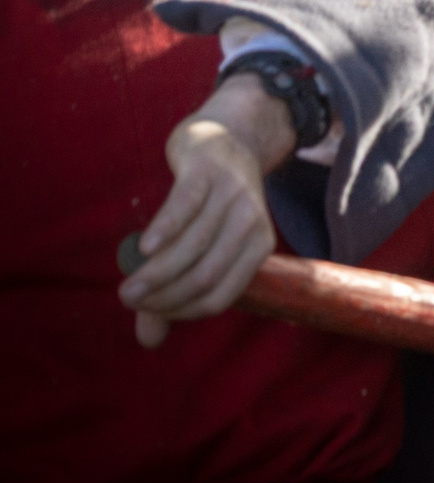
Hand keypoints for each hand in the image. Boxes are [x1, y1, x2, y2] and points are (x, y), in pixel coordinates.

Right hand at [120, 76, 290, 347]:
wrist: (226, 139)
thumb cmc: (209, 203)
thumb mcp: (201, 245)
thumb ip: (175, 292)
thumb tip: (149, 343)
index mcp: (259, 246)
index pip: (220, 295)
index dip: (182, 310)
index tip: (148, 311)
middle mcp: (251, 222)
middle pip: (206, 274)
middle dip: (164, 295)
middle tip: (128, 299)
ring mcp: (232, 194)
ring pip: (194, 245)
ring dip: (156, 272)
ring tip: (127, 285)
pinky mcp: (208, 171)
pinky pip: (187, 206)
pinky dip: (165, 229)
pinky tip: (144, 247)